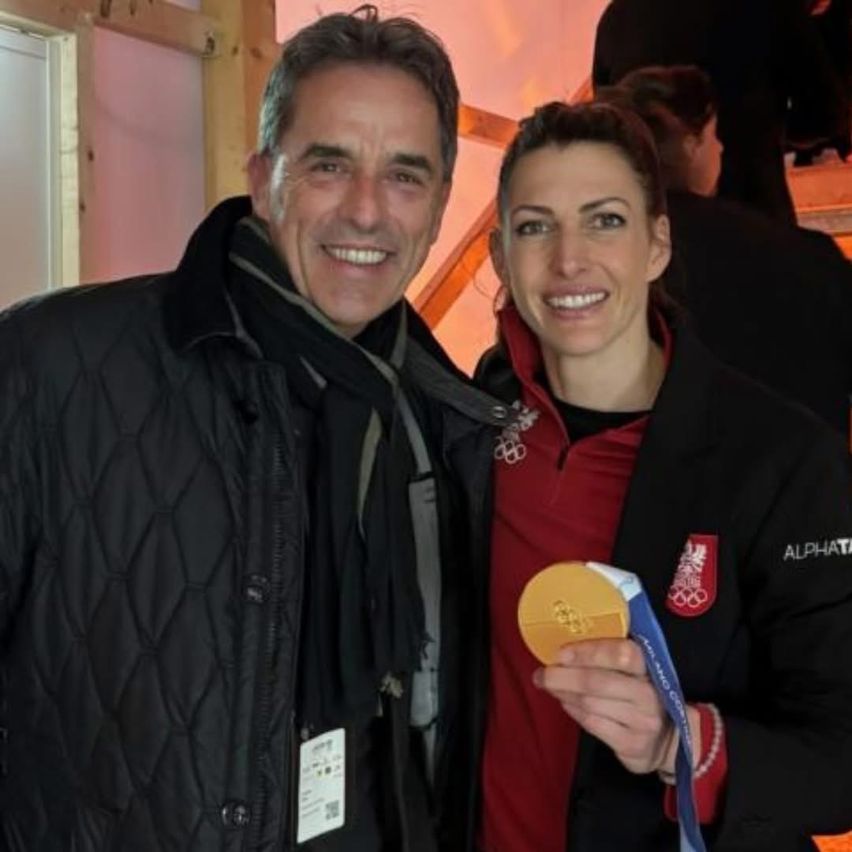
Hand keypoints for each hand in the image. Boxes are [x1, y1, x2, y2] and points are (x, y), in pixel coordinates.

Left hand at [533, 638, 697, 775]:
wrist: (670, 739)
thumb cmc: (641, 695)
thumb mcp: (635, 671)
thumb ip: (608, 657)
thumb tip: (564, 649)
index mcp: (651, 667)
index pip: (623, 654)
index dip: (589, 652)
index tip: (561, 653)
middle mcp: (649, 694)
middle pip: (598, 682)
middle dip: (563, 676)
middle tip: (543, 673)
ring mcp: (643, 722)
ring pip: (591, 703)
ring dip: (564, 693)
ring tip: (549, 685)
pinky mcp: (632, 744)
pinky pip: (592, 723)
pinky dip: (573, 711)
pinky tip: (566, 703)